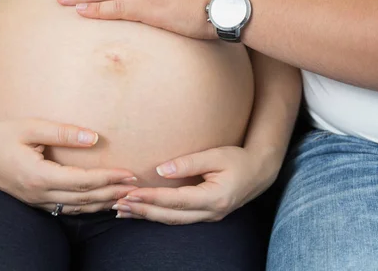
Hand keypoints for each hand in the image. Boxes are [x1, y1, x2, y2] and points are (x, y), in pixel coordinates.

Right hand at [0, 118, 137, 214]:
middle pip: (84, 198)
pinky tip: (102, 202)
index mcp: (39, 175)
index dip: (108, 178)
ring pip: (78, 207)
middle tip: (137, 188)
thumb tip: (93, 138)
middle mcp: (40, 193)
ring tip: (127, 197)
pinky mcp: (36, 201)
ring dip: (104, 203)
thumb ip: (63, 132)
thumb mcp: (30, 127)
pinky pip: (67, 208)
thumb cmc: (0, 136)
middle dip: (113, 193)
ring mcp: (37, 200)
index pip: (83, 181)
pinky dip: (88, 207)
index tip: (129, 173)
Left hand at [110, 146, 277, 224]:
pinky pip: (177, 219)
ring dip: (147, 216)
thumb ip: (189, 163)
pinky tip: (142, 211)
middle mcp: (211, 213)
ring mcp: (208, 217)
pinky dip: (158, 215)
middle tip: (118, 204)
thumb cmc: (238, 159)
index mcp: (215, 197)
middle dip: (143, 211)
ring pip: (172, 221)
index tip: (131, 193)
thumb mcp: (216, 155)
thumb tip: (160, 171)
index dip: (152, 198)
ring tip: (123, 210)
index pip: (177, 200)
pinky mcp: (205, 215)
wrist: (259, 172)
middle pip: (171, 216)